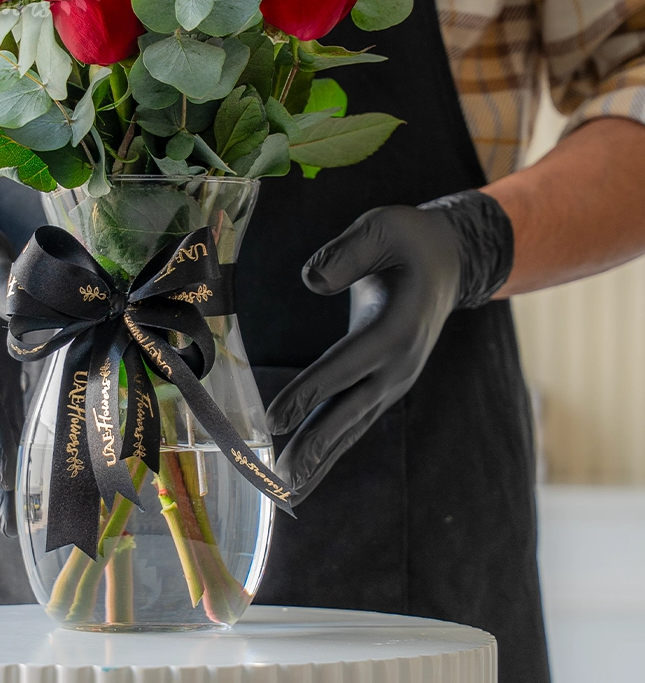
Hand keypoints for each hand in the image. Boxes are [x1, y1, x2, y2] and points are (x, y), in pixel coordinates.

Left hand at [266, 190, 513, 505]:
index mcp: (395, 329)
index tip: (274, 419)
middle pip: (348, 413)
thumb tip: (311, 280)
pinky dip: (328, 448)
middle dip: (312, 449)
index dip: (309, 390)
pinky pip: (353, 421)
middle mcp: (398, 365)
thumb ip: (347, 252)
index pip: (344, 364)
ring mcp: (394, 381)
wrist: (449, 261)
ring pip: (351, 427)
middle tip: (279, 486)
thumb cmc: (408, 240)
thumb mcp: (382, 228)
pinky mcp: (384, 385)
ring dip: (318, 461)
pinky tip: (304, 471)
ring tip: (286, 495)